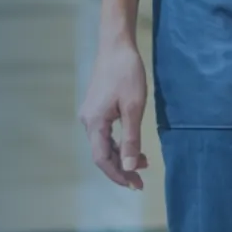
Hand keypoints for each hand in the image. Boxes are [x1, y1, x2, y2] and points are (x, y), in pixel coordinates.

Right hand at [79, 34, 150, 189]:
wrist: (116, 46)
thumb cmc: (127, 74)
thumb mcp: (134, 108)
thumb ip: (130, 140)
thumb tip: (128, 167)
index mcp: (94, 122)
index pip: (102, 159)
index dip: (118, 175)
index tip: (135, 185)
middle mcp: (87, 120)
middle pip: (101, 154)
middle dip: (121, 169)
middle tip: (142, 180)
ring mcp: (90, 114)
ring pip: (103, 145)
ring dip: (121, 156)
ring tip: (143, 163)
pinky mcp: (96, 108)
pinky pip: (105, 134)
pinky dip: (118, 144)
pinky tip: (132, 146)